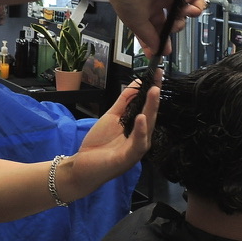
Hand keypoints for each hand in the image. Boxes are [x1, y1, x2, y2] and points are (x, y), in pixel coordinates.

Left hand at [64, 72, 161, 198]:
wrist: (82, 167)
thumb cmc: (99, 144)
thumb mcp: (112, 117)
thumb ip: (124, 102)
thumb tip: (136, 83)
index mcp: (138, 129)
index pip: (148, 107)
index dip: (153, 90)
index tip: (157, 73)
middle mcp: (141, 138)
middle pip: (151, 115)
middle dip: (155, 96)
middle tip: (159, 78)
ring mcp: (136, 149)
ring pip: (147, 128)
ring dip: (151, 109)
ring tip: (154, 92)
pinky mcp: (128, 159)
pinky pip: (137, 144)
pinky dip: (140, 131)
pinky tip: (141, 118)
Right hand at [107, 0, 205, 57]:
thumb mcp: (135, 23)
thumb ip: (148, 37)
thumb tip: (157, 49)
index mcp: (145, 8)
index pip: (155, 28)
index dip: (158, 40)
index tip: (159, 53)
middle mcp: (158, 1)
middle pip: (170, 21)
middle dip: (169, 32)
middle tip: (166, 39)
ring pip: (183, 12)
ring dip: (181, 21)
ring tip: (175, 21)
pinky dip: (197, 7)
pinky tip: (189, 11)